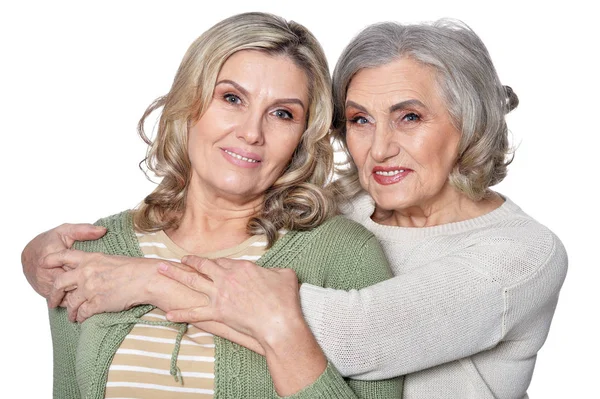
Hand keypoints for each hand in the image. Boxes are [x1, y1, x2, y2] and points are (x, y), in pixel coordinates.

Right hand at [21, 223, 105, 297]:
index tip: (100, 271)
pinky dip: (72, 299)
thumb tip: (103, 230)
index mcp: (52, 253)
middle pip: (70, 283)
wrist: (30, 253)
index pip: (73, 266)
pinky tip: (84, 297)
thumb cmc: (50, 241)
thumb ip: (84, 230)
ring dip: (80, 295)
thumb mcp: (66, 231)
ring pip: (65, 294)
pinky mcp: (44, 291)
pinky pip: (60, 299)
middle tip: (100, 284)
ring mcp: (44, 283)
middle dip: (85, 285)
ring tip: (94, 292)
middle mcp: (45, 271)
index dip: (88, 270)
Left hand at [48, 251, 159, 321]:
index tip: (43, 264)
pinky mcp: (97, 303)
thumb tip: (89, 272)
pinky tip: (81, 319)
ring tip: (71, 316)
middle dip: (53, 294)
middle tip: (52, 301)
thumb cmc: (136, 269)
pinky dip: (80, 318)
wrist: (147, 279)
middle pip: (59, 283)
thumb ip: (96, 264)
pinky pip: (81, 313)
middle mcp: (86, 272)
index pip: (62, 256)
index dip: (50, 260)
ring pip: (70, 303)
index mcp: (90, 258)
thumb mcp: (111, 259)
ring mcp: (90, 288)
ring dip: (69, 311)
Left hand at [160, 256, 326, 395]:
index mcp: (242, 267)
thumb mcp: (285, 276)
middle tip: (178, 259)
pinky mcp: (217, 312)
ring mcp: (220, 294)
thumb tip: (276, 272)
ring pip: (192, 281)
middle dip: (189, 261)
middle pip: (203, 265)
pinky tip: (167, 313)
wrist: (278, 322)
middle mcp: (227, 277)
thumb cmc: (284, 300)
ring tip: (162, 269)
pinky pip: (194, 312)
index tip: (209, 262)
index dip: (215, 262)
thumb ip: (277, 271)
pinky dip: (180, 314)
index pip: (224, 261)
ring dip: (175, 275)